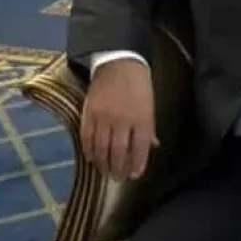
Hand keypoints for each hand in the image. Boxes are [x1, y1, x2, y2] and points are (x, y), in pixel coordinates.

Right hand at [81, 58, 158, 180]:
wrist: (119, 63)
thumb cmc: (139, 85)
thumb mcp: (150, 105)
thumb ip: (149, 128)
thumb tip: (153, 147)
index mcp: (141, 117)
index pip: (140, 147)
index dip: (137, 164)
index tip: (135, 175)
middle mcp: (122, 120)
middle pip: (119, 151)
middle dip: (119, 168)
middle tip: (118, 178)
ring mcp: (103, 117)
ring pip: (101, 148)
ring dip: (103, 164)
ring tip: (106, 173)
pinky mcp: (88, 113)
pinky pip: (87, 137)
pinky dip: (89, 150)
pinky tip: (92, 159)